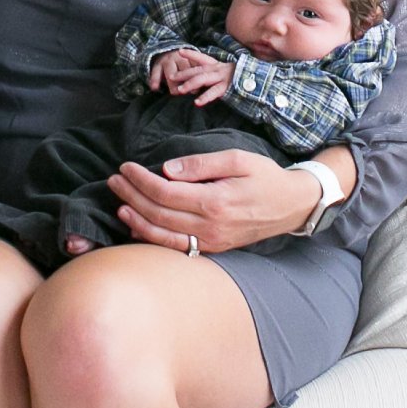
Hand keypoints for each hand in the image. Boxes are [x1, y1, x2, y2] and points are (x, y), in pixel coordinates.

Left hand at [108, 150, 316, 254]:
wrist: (292, 205)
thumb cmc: (265, 177)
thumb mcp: (237, 159)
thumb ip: (200, 164)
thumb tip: (166, 169)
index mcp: (215, 202)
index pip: (165, 193)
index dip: (140, 180)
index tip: (125, 167)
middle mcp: (210, 227)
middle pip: (158, 214)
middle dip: (132, 196)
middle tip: (114, 180)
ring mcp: (212, 242)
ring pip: (163, 236)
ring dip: (137, 220)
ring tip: (119, 204)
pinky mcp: (213, 248)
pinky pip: (177, 247)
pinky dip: (153, 238)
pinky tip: (139, 226)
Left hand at [159, 47, 233, 105]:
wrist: (257, 81)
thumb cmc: (239, 78)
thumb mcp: (225, 73)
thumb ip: (214, 74)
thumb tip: (199, 80)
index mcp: (217, 65)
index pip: (202, 57)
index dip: (191, 54)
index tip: (179, 51)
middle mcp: (218, 69)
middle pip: (197, 70)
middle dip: (184, 73)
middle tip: (171, 77)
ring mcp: (222, 77)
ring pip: (203, 79)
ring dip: (190, 84)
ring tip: (179, 90)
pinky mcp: (227, 87)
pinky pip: (214, 92)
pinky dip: (205, 97)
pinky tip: (197, 103)